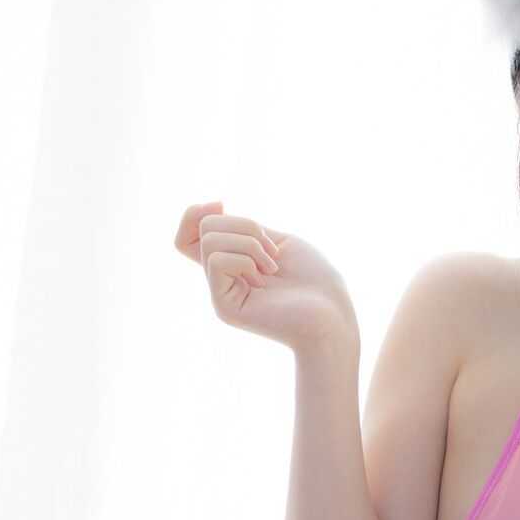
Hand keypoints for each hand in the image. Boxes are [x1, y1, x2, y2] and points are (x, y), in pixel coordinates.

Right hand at [172, 202, 358, 352]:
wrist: (332, 315)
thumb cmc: (314, 279)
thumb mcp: (274, 238)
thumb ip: (240, 229)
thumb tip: (211, 209)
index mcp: (231, 263)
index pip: (186, 236)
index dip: (194, 214)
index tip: (221, 204)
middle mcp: (222, 279)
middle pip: (204, 229)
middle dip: (243, 225)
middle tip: (272, 251)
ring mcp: (221, 294)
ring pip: (210, 241)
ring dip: (249, 242)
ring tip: (273, 266)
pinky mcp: (225, 307)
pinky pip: (217, 261)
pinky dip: (246, 258)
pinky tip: (266, 277)